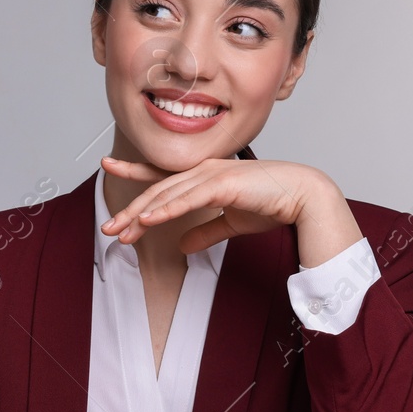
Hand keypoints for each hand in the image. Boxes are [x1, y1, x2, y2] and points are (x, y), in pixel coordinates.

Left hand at [100, 155, 362, 265]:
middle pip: (158, 190)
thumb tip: (182, 246)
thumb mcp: (230, 223)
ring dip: (141, 215)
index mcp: (205, 176)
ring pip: (167, 196)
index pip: (162, 176)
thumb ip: (205, 231)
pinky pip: (187, 198)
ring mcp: (213, 174)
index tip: (109, 166)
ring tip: (120, 232)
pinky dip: (165, 209)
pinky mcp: (223, 183)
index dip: (134, 171)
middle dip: (130, 210)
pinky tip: (147, 220)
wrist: (304, 198)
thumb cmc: (272, 205)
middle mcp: (204, 170)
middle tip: (108, 228)